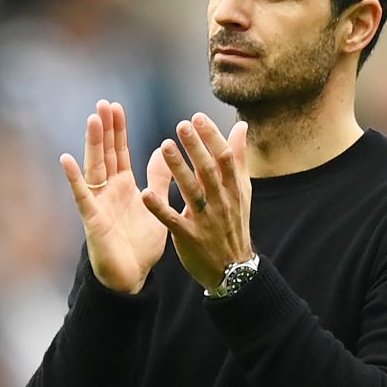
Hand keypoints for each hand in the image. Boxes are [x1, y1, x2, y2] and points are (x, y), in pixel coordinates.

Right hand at [60, 100, 172, 293]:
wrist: (132, 278)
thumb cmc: (141, 245)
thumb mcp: (156, 205)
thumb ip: (159, 179)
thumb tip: (164, 150)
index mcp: (124, 186)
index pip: (119, 152)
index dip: (117, 130)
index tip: (115, 106)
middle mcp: (108, 191)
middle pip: (105, 154)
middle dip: (104, 129)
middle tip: (103, 103)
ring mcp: (98, 203)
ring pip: (94, 168)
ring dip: (93, 144)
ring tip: (92, 120)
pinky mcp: (93, 220)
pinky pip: (82, 197)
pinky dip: (74, 179)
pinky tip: (66, 159)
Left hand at [140, 113, 251, 290]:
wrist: (233, 269)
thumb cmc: (234, 224)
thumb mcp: (241, 192)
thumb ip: (238, 158)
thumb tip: (241, 126)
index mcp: (232, 189)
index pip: (224, 158)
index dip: (212, 137)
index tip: (197, 117)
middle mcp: (220, 202)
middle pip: (209, 171)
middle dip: (196, 148)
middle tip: (181, 125)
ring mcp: (205, 220)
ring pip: (191, 192)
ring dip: (178, 169)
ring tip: (165, 147)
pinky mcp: (189, 237)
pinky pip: (172, 220)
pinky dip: (159, 208)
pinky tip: (145, 193)